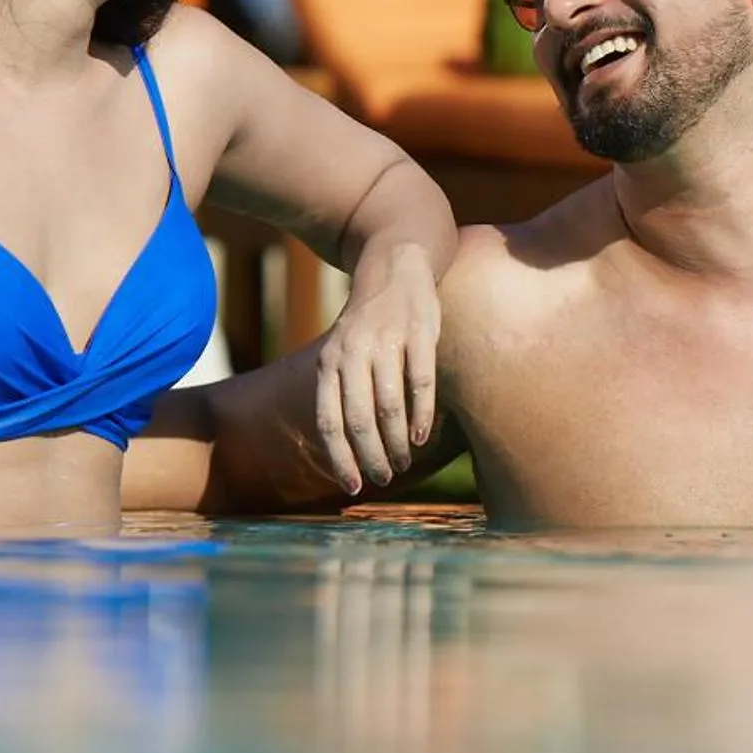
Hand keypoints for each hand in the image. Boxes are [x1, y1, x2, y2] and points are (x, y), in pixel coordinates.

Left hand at [312, 243, 440, 493]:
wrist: (396, 267)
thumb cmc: (369, 323)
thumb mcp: (341, 351)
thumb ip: (341, 389)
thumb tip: (347, 446)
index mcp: (329, 361)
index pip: (330, 420)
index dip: (340, 457)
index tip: (352, 486)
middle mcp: (353, 352)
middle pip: (360, 419)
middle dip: (371, 456)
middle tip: (383, 478)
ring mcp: (386, 342)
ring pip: (389, 406)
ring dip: (397, 442)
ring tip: (404, 461)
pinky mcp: (419, 333)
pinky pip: (420, 383)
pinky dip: (422, 414)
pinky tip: (423, 436)